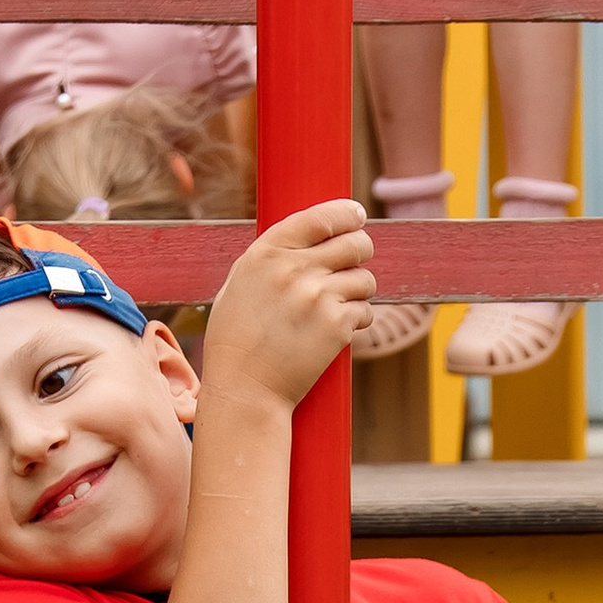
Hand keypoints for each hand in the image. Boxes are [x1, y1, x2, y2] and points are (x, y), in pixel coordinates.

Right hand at [202, 202, 374, 412]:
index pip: (321, 217)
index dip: (346, 214)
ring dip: (359, 290)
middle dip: (361, 250)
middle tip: (354, 262)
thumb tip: (306, 236)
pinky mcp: (337, 327)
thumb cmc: (236, 339)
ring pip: (366, 279)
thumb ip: (271, 258)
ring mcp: (318, 297)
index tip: (356, 216)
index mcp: (268, 253)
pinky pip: (366, 311)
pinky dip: (358, 320)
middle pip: (355, 243)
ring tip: (338, 306)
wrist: (244, 387)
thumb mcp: (239, 284)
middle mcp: (295, 270)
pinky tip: (337, 330)